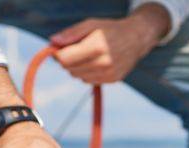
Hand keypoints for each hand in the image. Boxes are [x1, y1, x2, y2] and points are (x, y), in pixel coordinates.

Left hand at [49, 4, 170, 83]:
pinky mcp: (112, 80)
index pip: (64, 59)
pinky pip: (89, 80)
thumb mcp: (90, 25)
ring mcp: (109, 73)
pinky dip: (87, 72)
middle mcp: (104, 63)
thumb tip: (52, 42)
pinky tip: (96, 62)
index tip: (61, 47)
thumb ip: (70, 34)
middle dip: (67, 60)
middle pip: (70, 69)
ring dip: (77, 67)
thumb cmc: (110, 29)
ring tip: (87, 55)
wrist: (136, 39)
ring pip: (78, 76)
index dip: (58, 53)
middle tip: (74, 49)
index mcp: (96, 47)